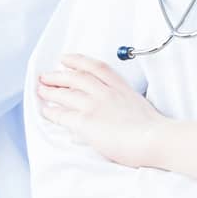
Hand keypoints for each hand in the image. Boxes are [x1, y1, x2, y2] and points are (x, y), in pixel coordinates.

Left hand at [36, 54, 168, 166]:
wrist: (155, 139)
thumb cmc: (154, 130)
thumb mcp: (140, 107)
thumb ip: (125, 105)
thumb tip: (115, 112)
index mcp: (122, 88)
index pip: (96, 67)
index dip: (78, 61)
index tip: (67, 59)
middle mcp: (106, 92)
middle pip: (77, 77)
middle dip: (59, 74)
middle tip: (47, 75)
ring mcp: (95, 105)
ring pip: (66, 92)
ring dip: (51, 90)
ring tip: (41, 89)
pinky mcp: (87, 121)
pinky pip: (63, 114)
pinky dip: (52, 111)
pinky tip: (46, 110)